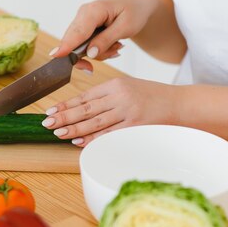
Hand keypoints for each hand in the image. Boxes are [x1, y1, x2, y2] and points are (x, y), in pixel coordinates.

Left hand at [42, 77, 177, 145]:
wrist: (180, 104)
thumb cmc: (153, 97)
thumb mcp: (129, 87)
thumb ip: (107, 96)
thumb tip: (81, 109)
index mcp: (116, 85)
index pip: (85, 96)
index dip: (66, 104)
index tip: (51, 110)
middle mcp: (120, 97)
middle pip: (86, 109)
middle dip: (64, 116)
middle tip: (47, 122)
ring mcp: (128, 113)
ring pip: (94, 122)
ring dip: (74, 129)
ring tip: (58, 132)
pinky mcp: (135, 127)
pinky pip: (109, 134)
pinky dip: (93, 138)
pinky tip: (79, 141)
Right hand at [50, 0, 157, 71]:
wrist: (138, 5)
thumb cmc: (135, 12)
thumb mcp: (126, 27)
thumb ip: (106, 40)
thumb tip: (89, 53)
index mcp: (94, 10)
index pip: (77, 32)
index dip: (66, 46)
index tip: (55, 56)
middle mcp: (83, 13)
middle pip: (74, 42)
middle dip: (91, 55)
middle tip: (114, 53)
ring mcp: (82, 20)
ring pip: (79, 47)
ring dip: (99, 52)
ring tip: (118, 46)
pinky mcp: (83, 27)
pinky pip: (84, 46)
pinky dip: (98, 50)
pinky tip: (113, 45)